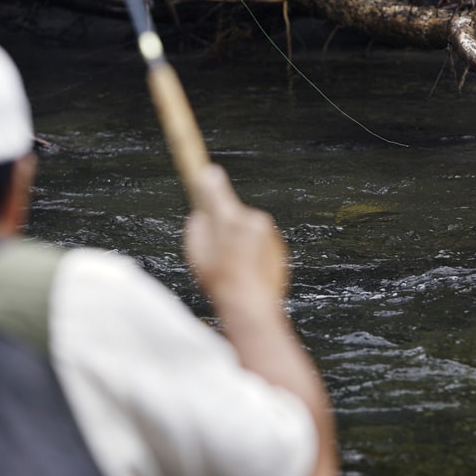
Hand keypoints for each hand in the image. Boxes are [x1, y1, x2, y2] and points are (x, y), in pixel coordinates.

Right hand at [184, 164, 288, 317]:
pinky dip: (253, 253)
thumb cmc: (221, 281)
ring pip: (248, 231)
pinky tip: (246, 271)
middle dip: (226, 227)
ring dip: (240, 243)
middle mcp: (252, 219)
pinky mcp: (279, 246)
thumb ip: (198, 227)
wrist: (250, 305)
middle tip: (218, 251)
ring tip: (233, 267)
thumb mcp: (196, 253)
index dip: (209, 180)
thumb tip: (202, 216)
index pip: (215, 190)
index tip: (207, 170)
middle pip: (234, 215)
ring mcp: (268, 233)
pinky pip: (260, 243)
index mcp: (228, 218)